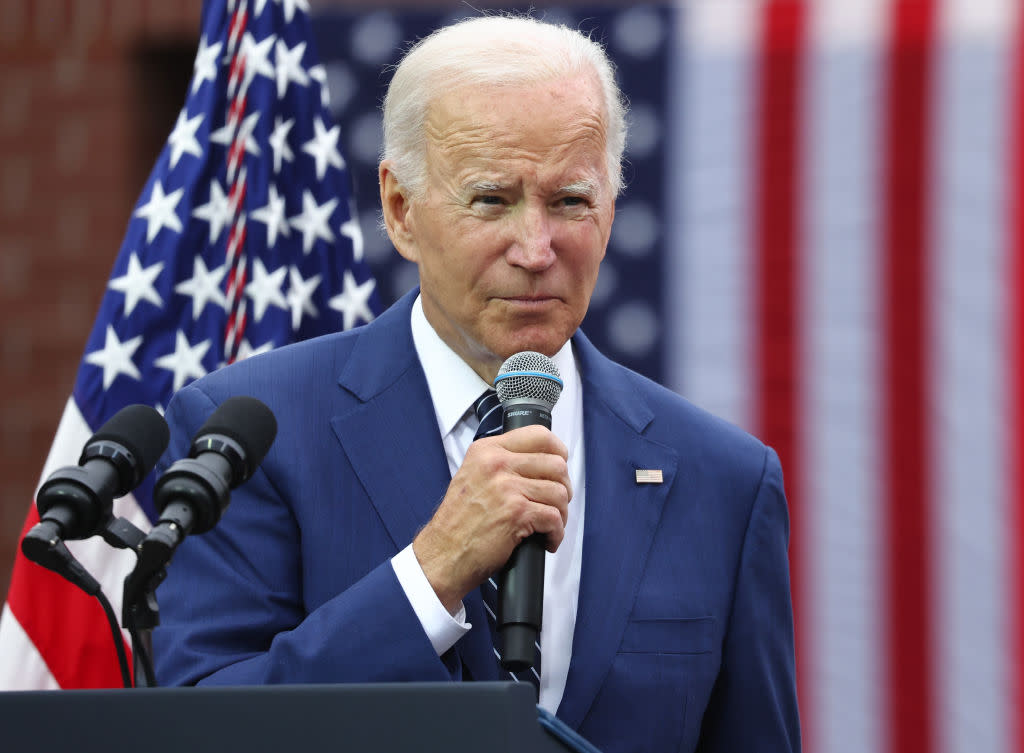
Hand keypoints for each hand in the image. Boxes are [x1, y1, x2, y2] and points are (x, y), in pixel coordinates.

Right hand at [412, 424, 571, 612]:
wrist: (443, 554)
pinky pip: (554, 518)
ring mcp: (506, 488)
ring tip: (550, 525)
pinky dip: (556, 534)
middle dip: (564, 487)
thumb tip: (538, 463)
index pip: (539, 435)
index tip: (561, 466)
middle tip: (556, 503)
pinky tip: (546, 540)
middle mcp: (496, 464)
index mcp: (487, 450)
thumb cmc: (458, 523)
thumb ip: (500, 463)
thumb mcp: (472, 476)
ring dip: (561, 514)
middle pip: (556, 464)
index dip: (558, 451)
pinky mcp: (516, 513)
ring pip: (559, 492)